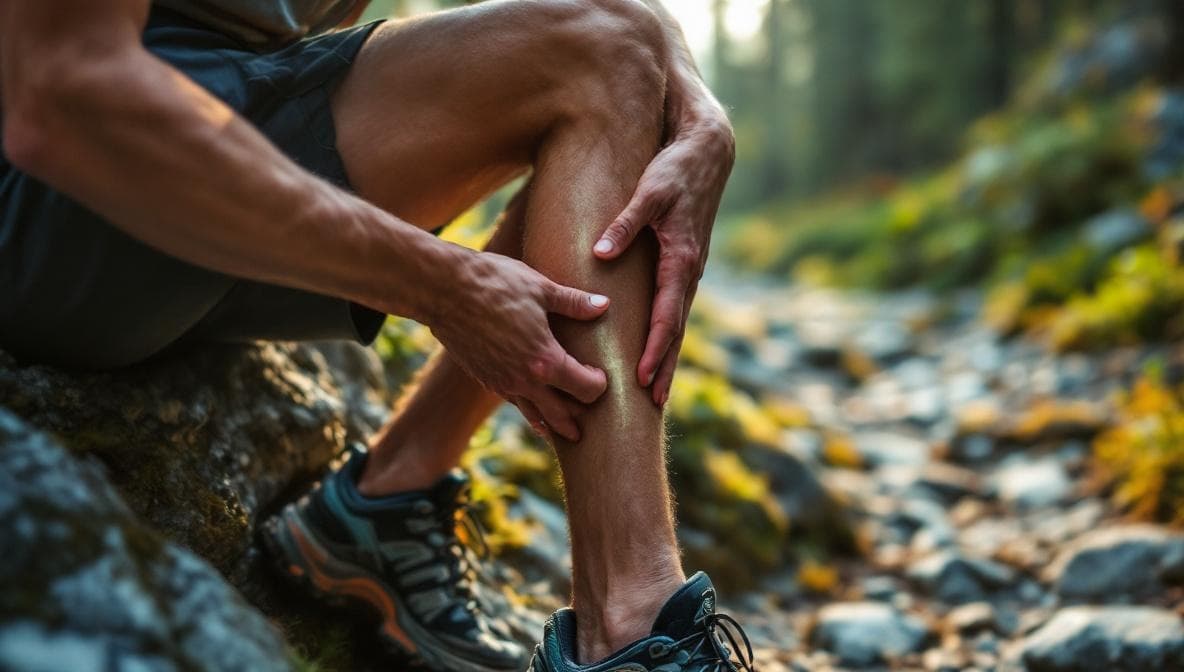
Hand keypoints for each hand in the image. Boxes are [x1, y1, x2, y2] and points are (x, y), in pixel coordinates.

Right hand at [429, 249, 610, 440]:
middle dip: (578, 419)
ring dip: (552, 422)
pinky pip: (512, 401)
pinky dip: (527, 409)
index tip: (602, 375)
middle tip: (590, 427)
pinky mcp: (484, 378)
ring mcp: (501, 382)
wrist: (443, 289)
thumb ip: (575, 302)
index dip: (599, 385)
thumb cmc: (494, 283)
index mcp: (544, 360)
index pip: (585, 389)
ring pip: (533, 414)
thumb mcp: (541, 288)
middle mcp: (524, 380)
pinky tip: (530, 408)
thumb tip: (604, 306)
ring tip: (563, 431)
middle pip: (561, 414)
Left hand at [593, 116, 734, 406]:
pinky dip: (668, 333)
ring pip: (677, 321)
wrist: (708, 151)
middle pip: (676, 329)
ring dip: (668, 355)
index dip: (654, 348)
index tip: (641, 377)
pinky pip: (675, 307)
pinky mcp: (684, 264)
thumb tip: (600, 253)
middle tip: (653, 403)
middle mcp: (689, 271)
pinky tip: (658, 348)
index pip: (666, 315)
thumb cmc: (675, 170)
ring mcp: (689, 270)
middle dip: (664, 366)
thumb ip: (624, 223)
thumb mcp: (649, 192)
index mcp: (681, 259)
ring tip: (657, 389)